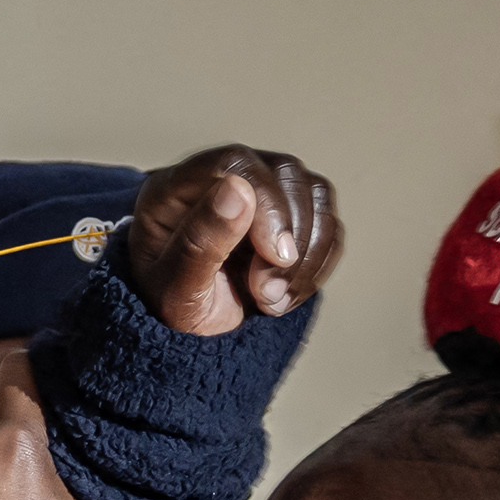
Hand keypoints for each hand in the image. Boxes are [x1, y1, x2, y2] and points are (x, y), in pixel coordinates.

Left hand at [120, 146, 341, 335]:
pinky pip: (327, 223)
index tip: (274, 256)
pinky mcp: (290, 215)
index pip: (234, 163)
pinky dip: (318, 263)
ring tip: (272, 300)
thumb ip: (200, 242)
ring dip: (306, 254)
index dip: (265, 203)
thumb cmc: (172, 313)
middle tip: (267, 293)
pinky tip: (287, 294)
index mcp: (175, 189)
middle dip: (289, 237)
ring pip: (314, 194)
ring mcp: (260, 193)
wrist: (191, 336)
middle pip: (283, 173)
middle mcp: (221, 179)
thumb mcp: (174, 292)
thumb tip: (237, 188)